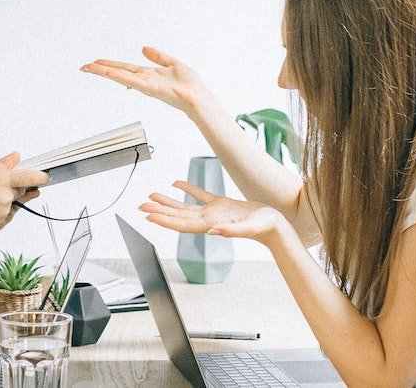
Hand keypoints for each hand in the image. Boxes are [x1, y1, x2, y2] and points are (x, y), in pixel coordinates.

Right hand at [0, 152, 48, 244]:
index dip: (41, 176)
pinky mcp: (1, 223)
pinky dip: (1, 210)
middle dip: (19, 186)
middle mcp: (5, 196)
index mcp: (0, 179)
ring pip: (14, 201)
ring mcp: (4, 211)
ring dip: (6, 199)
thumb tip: (13, 158)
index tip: (46, 176)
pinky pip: (8, 213)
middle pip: (22, 188)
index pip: (29, 176)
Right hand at [81, 46, 214, 113]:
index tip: (96, 62)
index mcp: (148, 74)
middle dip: (100, 69)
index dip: (110, 64)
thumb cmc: (190, 84)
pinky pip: (131, 80)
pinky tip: (108, 72)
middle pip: (118, 72)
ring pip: (120, 76)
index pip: (125, 68)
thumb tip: (144, 48)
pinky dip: (119, 76)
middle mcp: (143, 80)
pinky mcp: (149, 88)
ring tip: (88, 68)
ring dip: (103, 72)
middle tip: (84, 67)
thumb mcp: (173, 63)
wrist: (197, 96)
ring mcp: (145, 84)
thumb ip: (158, 56)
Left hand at [138, 180, 291, 243]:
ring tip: (151, 196)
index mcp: (211, 225)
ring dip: (167, 202)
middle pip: (177, 216)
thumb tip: (213, 231)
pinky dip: (188, 189)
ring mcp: (213, 212)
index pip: (181, 224)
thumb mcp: (248, 228)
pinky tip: (176, 184)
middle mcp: (208, 220)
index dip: (164, 220)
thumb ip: (231, 231)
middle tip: (140, 206)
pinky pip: (200, 196)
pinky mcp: (221, 204)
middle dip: (158, 211)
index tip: (149, 216)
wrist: (275, 226)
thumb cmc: (265, 228)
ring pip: (185, 206)